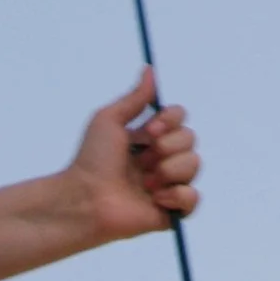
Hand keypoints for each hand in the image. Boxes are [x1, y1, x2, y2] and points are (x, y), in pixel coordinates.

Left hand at [66, 68, 199, 241]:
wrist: (86, 198)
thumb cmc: (92, 160)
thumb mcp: (109, 120)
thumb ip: (134, 98)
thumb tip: (149, 69)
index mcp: (149, 138)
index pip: (179, 119)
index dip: (170, 120)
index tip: (149, 130)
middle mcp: (161, 159)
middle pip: (190, 139)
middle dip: (168, 147)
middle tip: (142, 160)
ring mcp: (168, 185)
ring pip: (193, 165)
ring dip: (169, 170)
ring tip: (145, 182)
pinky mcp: (171, 211)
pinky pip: (193, 198)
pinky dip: (177, 195)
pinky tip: (155, 198)